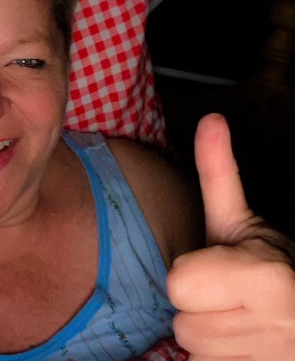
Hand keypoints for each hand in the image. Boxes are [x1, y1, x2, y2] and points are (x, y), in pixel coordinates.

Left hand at [167, 113, 294, 359]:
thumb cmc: (273, 266)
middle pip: (183, 325)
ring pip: (194, 352)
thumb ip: (220, 173)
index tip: (220, 271)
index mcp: (266, 278)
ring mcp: (274, 360)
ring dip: (209, 342)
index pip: (178, 284)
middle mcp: (278, 327)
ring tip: (238, 322)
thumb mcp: (242, 219)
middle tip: (229, 299)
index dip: (192, 276)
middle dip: (200, 310)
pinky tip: (242, 348)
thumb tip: (210, 119)